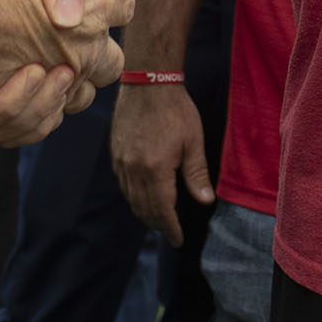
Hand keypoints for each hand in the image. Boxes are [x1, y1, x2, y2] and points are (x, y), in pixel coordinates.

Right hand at [110, 81, 212, 245]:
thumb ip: (197, 174)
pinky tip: (144, 193)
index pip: (162, 211)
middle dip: (158, 223)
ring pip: (131, 197)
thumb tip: (205, 202)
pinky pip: (123, 183)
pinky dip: (134, 195)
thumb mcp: (193, 142)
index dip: (171, 229)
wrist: (147, 81)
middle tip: (170, 231)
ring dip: (144, 211)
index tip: (178, 240)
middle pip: (143, 208)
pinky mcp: (115, 152)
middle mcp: (134, 169)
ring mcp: (121, 161)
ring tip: (159, 216)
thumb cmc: (175, 109)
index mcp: (155, 169)